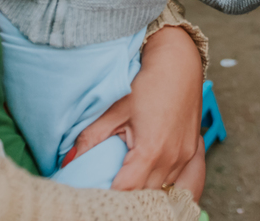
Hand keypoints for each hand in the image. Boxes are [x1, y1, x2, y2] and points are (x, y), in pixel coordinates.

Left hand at [72, 25, 202, 189]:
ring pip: (162, 190)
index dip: (109, 193)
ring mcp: (184, 157)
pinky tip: (145, 174)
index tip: (94, 191)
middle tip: (107, 187)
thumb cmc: (148, 82)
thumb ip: (91, 137)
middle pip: (145, 195)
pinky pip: (175, 179)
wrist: (180, 64)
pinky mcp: (191, 152)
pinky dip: (159, 180)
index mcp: (151, 151)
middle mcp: (172, 159)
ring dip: (144, 190)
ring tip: (125, 181)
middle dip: (126, 195)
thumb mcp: (116, 109)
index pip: (127, 190)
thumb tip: (68, 159)